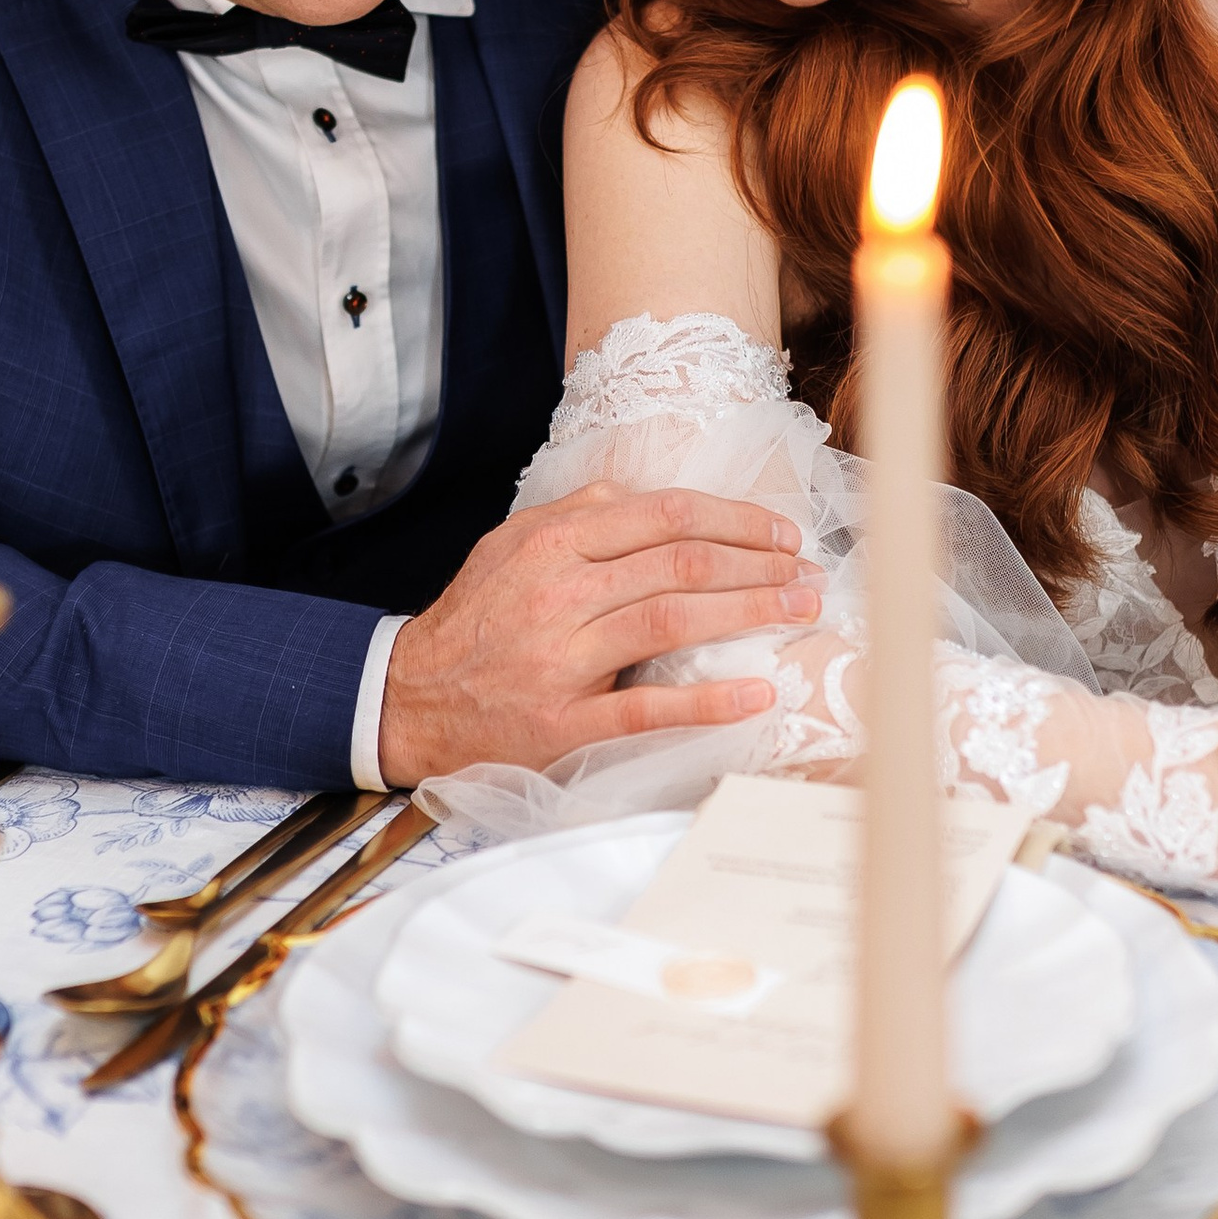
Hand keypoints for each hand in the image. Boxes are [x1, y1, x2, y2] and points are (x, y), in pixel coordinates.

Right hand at [378, 480, 816, 784]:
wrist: (407, 699)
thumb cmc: (473, 621)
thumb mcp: (510, 547)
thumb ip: (575, 515)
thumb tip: (637, 494)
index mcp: (552, 544)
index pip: (663, 516)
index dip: (734, 519)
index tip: (781, 532)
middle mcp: (560, 594)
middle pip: (681, 564)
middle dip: (759, 564)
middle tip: (810, 573)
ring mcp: (562, 660)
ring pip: (672, 621)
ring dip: (750, 612)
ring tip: (801, 609)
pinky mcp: (564, 724)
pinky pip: (647, 707)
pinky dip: (708, 700)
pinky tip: (757, 692)